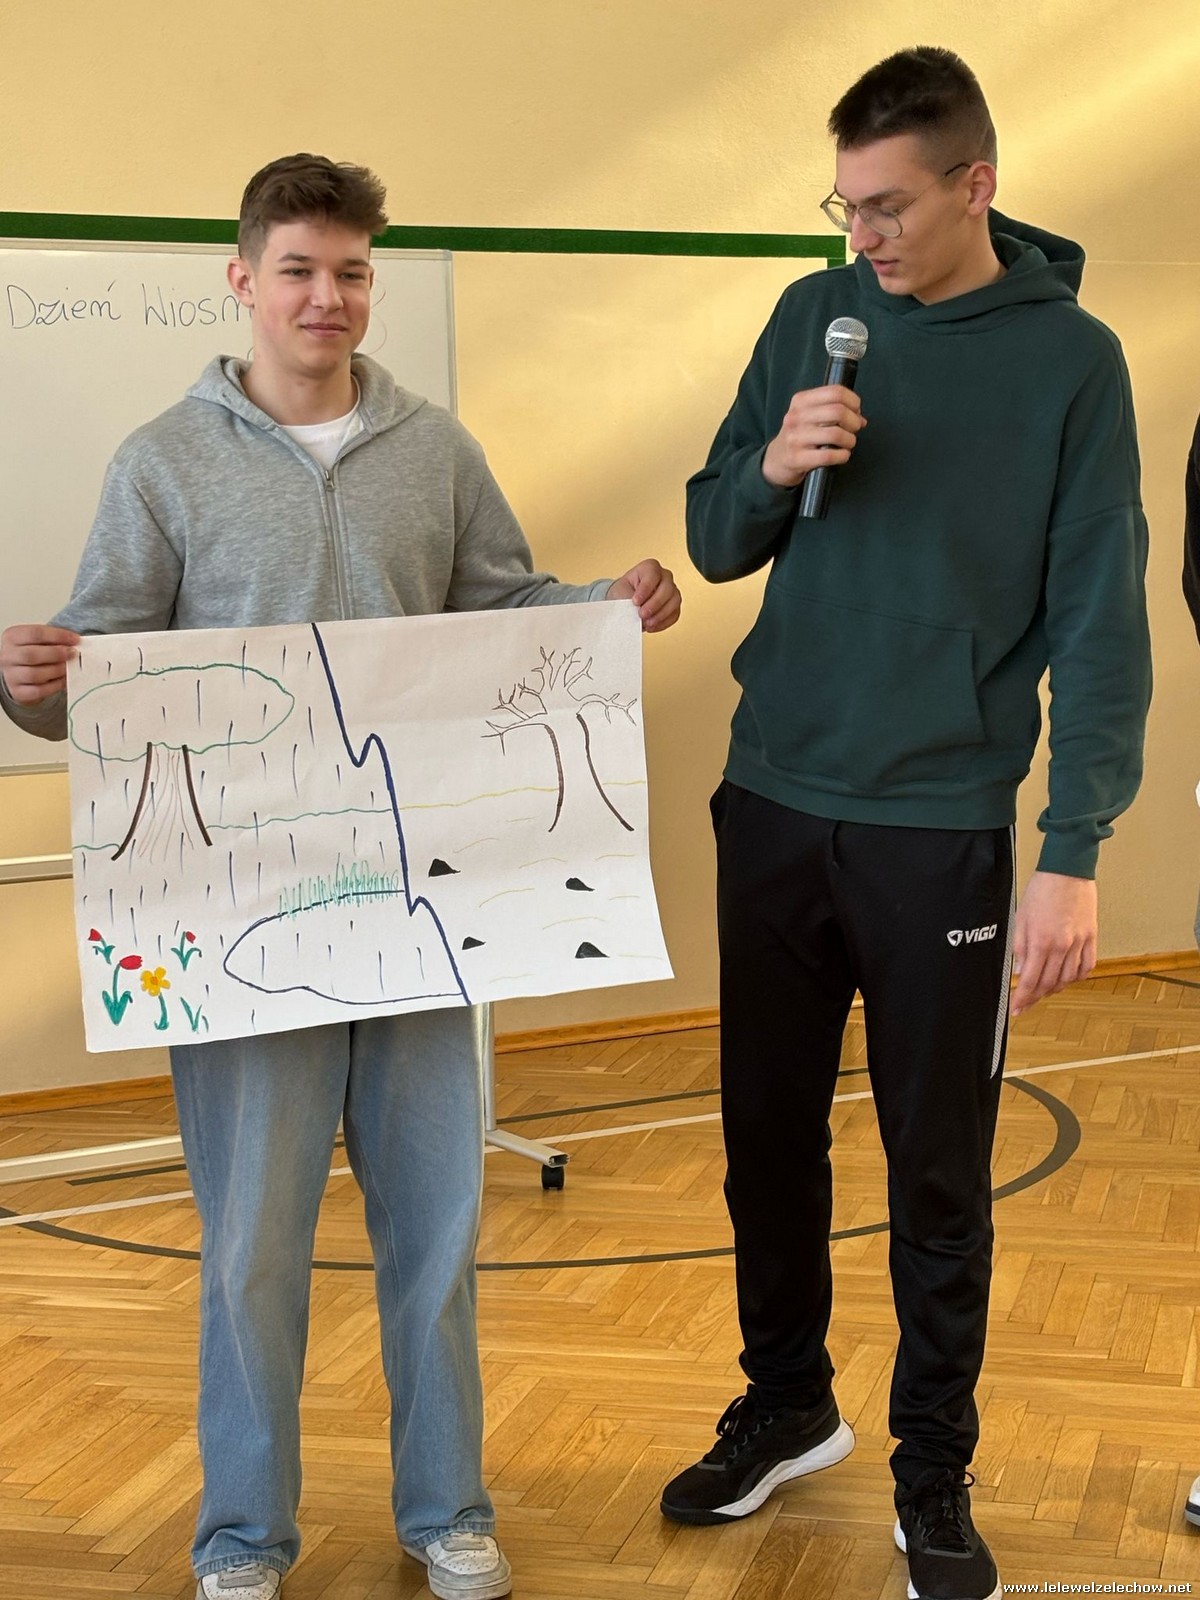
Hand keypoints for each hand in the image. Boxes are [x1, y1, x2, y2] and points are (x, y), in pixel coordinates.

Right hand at [0, 624, 80, 703]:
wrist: (19, 673)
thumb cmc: (32, 653)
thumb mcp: (38, 641)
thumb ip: (53, 640)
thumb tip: (74, 643)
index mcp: (12, 637)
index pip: (35, 634)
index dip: (58, 636)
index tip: (75, 639)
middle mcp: (8, 656)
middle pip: (31, 655)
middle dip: (57, 654)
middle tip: (73, 653)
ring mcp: (11, 675)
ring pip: (35, 674)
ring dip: (57, 670)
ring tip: (68, 667)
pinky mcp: (18, 692)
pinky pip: (39, 691)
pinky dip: (55, 685)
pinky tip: (65, 679)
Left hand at [606, 559, 680, 632]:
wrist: (623, 603)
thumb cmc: (623, 593)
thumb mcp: (622, 593)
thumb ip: (630, 600)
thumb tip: (637, 613)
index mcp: (650, 567)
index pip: (653, 574)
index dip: (645, 589)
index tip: (635, 601)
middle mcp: (664, 577)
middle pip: (667, 588)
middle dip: (654, 604)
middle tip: (642, 614)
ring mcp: (672, 591)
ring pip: (674, 601)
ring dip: (660, 615)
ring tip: (647, 623)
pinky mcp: (674, 606)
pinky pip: (674, 614)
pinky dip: (663, 623)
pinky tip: (652, 626)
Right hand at [762, 384, 866, 488]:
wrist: (776, 460)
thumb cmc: (799, 436)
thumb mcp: (808, 415)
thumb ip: (833, 411)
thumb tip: (860, 418)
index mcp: (800, 401)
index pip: (835, 392)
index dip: (853, 401)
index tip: (856, 410)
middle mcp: (796, 417)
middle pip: (838, 411)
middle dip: (853, 421)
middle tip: (854, 429)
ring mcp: (796, 438)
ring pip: (836, 434)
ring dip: (850, 440)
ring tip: (848, 443)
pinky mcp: (797, 458)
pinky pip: (829, 455)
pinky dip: (843, 456)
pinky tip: (842, 455)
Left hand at [1010, 870, 1097, 1017]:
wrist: (1067, 871)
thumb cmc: (1041, 890)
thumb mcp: (1021, 918)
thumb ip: (1019, 947)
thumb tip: (1020, 970)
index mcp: (1040, 941)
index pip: (1030, 980)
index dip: (1022, 998)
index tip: (1016, 1008)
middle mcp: (1061, 946)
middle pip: (1049, 983)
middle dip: (1036, 997)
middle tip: (1027, 1003)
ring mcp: (1079, 943)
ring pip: (1068, 979)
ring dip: (1055, 989)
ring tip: (1044, 990)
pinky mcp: (1091, 937)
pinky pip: (1087, 966)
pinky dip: (1077, 977)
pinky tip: (1068, 978)